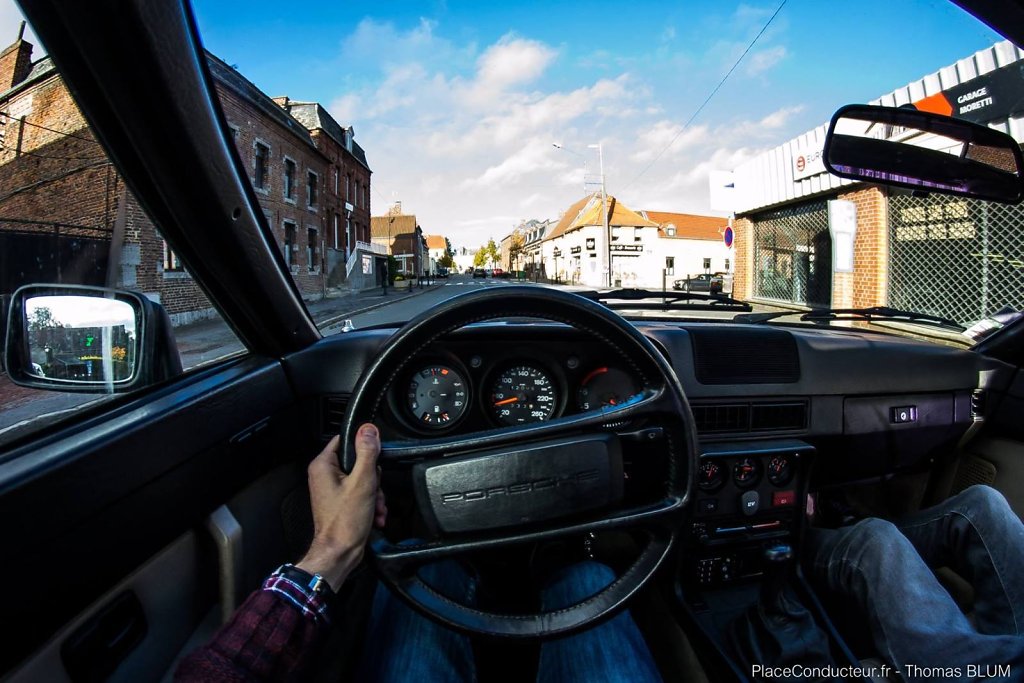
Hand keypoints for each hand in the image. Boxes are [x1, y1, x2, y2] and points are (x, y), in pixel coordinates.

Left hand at [296, 424, 387, 590]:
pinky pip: (361, 494)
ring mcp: (332, 491)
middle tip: (374, 491)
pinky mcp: (341, 503)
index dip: (363, 447)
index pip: (345, 440)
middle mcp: (324, 476)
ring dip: (375, 494)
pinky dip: (371, 504)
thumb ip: (367, 453)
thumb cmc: (345, 522)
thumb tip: (368, 430)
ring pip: (363, 479)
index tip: (374, 459)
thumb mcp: (362, 482)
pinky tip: (375, 516)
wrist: (340, 554)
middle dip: (373, 479)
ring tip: (376, 507)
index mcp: (323, 466)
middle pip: (358, 462)